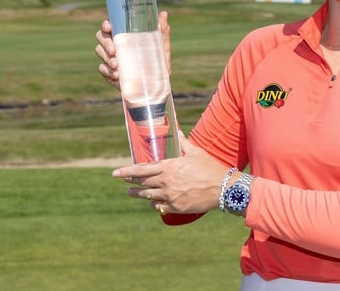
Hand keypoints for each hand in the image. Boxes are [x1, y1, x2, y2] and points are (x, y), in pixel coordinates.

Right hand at [95, 10, 171, 88]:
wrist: (156, 84)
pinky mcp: (108, 71)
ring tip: (117, 66)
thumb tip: (163, 13)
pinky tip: (117, 75)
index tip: (109, 27)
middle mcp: (115, 43)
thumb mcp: (162, 47)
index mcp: (125, 34)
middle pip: (101, 37)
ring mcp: (110, 57)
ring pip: (99, 51)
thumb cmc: (158, 62)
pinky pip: (102, 69)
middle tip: (114, 51)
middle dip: (105, 43)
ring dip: (106, 58)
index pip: (110, 25)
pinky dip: (108, 71)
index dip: (106, 25)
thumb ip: (162, 31)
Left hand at [111, 132, 231, 214]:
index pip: (142, 169)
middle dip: (131, 181)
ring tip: (131, 192)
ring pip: (147, 196)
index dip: (127, 171)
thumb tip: (177, 132)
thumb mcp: (197, 153)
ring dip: (137, 193)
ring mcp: (170, 196)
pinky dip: (154, 204)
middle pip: (142, 182)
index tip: (115, 173)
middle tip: (123, 181)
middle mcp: (167, 182)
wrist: (224, 189)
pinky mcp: (176, 207)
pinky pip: (159, 207)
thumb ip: (184, 143)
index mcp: (170, 167)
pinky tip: (153, 202)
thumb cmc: (211, 168)